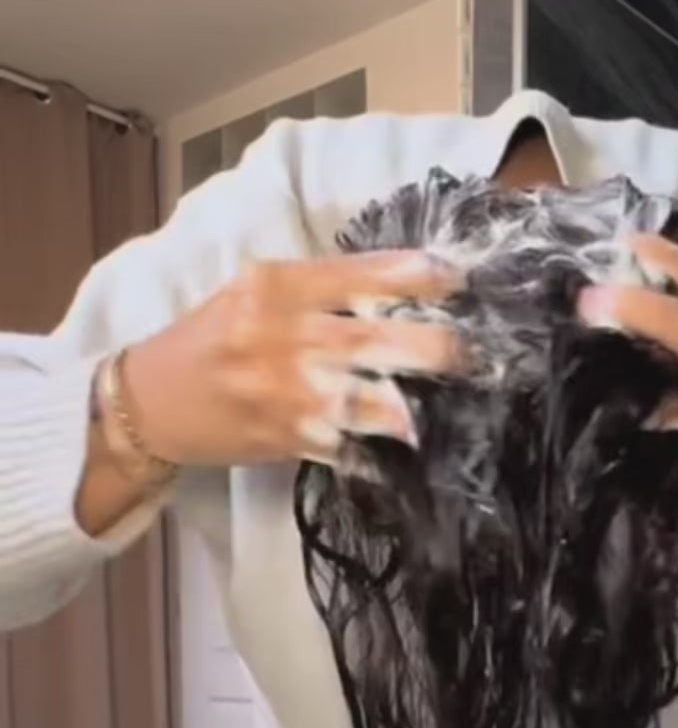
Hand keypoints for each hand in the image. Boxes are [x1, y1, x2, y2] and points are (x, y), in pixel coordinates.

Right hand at [124, 251, 464, 469]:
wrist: (152, 402)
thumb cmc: (212, 339)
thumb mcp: (254, 292)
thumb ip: (317, 287)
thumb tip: (398, 286)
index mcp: (275, 286)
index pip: (356, 275)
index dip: (414, 277)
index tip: (460, 278)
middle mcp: (281, 335)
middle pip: (369, 337)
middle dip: (429, 346)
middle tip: (473, 351)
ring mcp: (283, 392)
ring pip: (364, 399)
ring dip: (411, 406)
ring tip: (450, 407)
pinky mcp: (285, 439)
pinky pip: (348, 448)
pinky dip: (381, 453)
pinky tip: (413, 453)